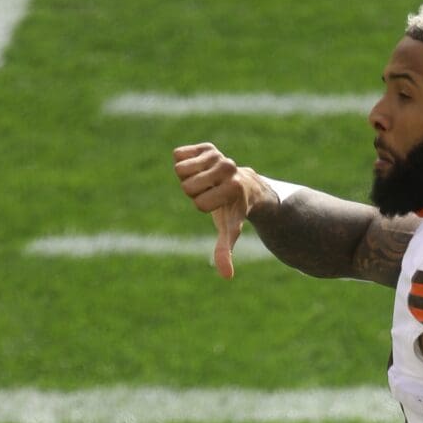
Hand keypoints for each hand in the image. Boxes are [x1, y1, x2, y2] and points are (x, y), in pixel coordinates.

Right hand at [173, 142, 270, 278]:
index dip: (203, 206)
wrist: (243, 186)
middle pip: (186, 185)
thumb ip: (225, 251)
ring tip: (207, 180)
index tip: (217, 203)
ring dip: (189, 177)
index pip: (199, 203)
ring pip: (180, 169)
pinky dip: (185, 162)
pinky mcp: (207, 146)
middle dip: (194, 192)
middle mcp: (228, 168)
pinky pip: (178, 154)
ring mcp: (218, 155)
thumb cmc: (233, 210)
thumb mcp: (230, 230)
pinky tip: (201, 167)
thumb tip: (227, 276)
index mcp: (233, 188)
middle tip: (211, 191)